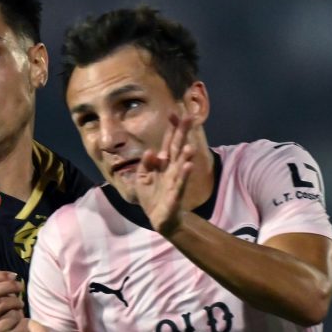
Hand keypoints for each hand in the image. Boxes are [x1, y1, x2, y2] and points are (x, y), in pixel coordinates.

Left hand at [135, 113, 194, 235]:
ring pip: (181, 165)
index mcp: (163, 164)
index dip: (170, 129)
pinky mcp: (175, 194)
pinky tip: (189, 166)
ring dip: (185, 155)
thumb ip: (145, 164)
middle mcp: (171, 169)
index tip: (173, 113)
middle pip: (177, 148)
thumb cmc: (151, 196)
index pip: (167, 142)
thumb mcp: (142, 179)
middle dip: (182, 134)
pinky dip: (184, 175)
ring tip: (190, 145)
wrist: (159, 218)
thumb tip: (150, 151)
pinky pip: (180, 183)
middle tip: (189, 117)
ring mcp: (175, 181)